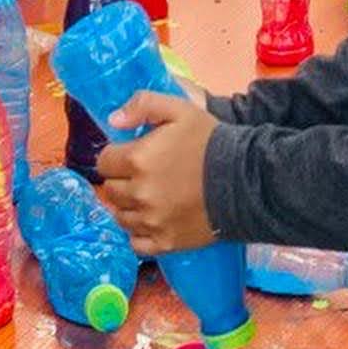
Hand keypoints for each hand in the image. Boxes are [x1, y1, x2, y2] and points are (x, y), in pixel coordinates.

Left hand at [97, 91, 218, 256]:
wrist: (244, 179)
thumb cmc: (208, 141)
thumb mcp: (178, 110)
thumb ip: (142, 105)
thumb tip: (113, 120)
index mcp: (137, 160)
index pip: (103, 162)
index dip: (115, 155)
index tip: (129, 153)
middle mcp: (139, 194)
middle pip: (110, 190)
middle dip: (120, 179)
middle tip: (140, 173)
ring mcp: (151, 222)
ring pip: (120, 217)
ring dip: (127, 206)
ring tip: (146, 196)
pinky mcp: (165, 243)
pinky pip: (136, 243)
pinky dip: (138, 232)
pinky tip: (149, 219)